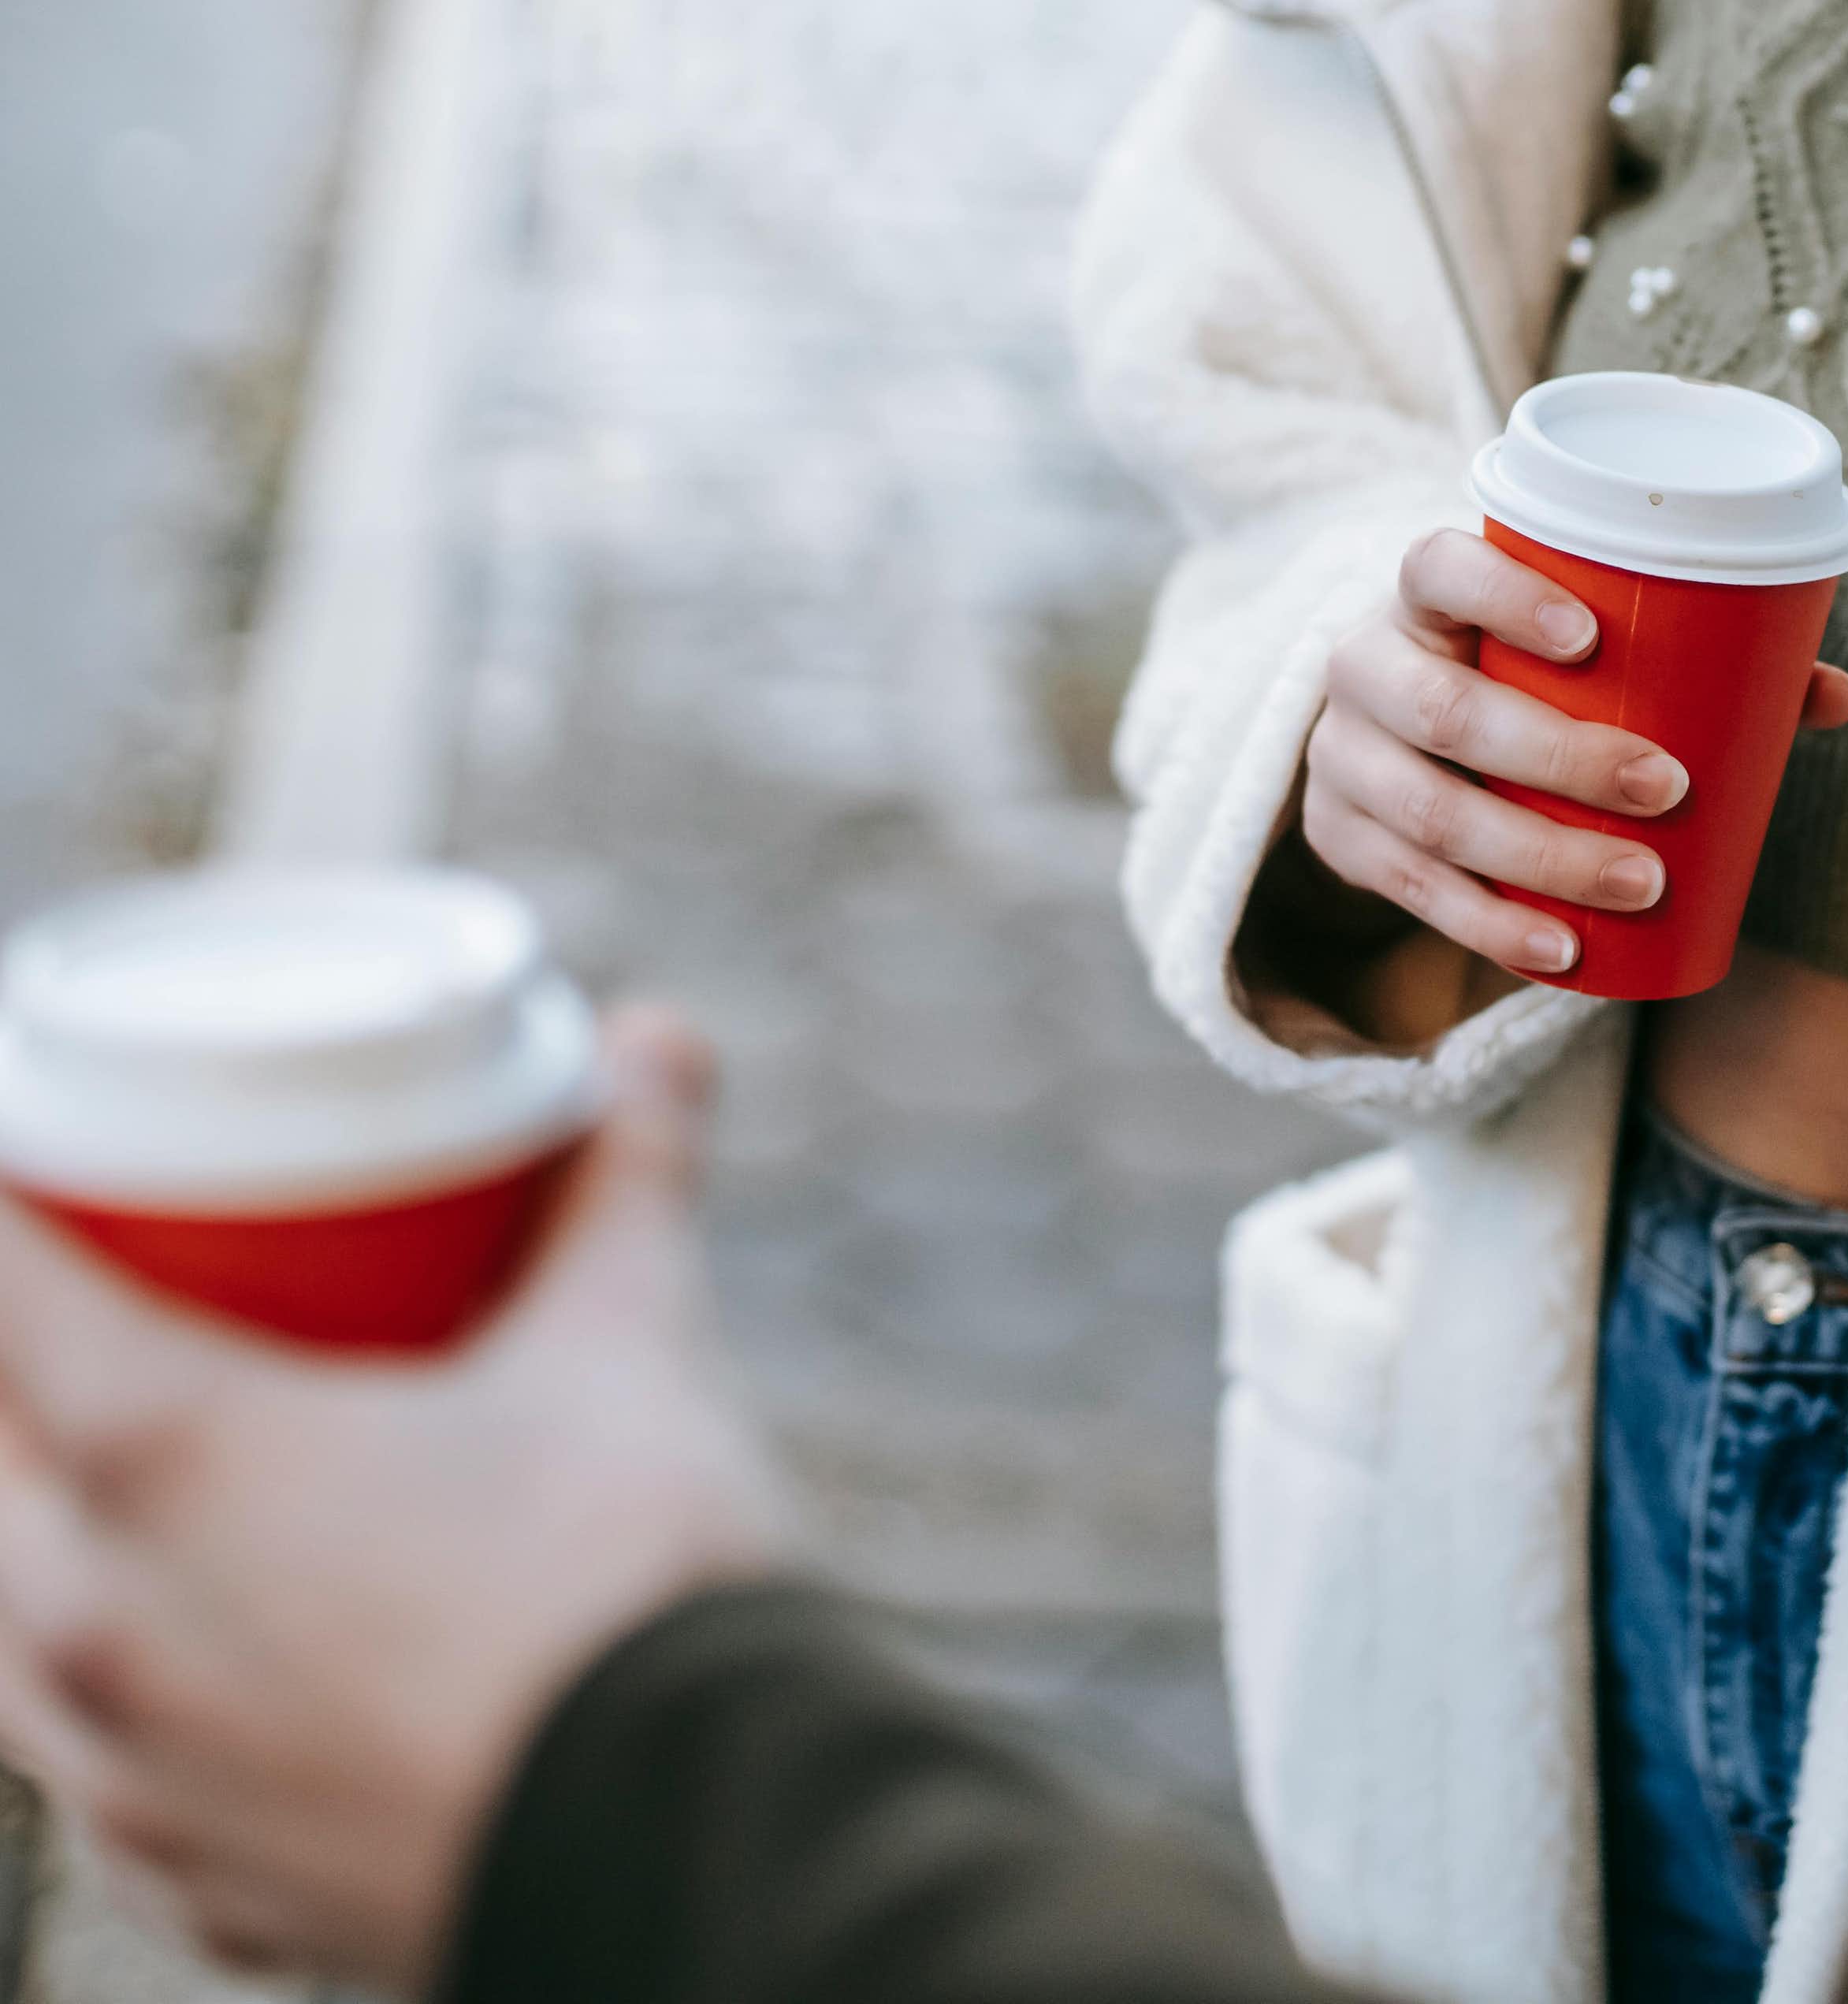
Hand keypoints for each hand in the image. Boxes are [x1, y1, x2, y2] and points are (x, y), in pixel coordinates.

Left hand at [0, 1009, 785, 1996]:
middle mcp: (104, 1627)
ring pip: (3, 1637)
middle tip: (105, 1306)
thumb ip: (629, 1172)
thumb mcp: (632, 1341)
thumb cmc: (641, 1577)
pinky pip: (100, 1770)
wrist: (709, 1838)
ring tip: (125, 1480)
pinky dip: (116, 1690)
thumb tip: (658, 1032)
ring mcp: (142, 1779)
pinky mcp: (209, 1883)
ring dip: (32, 1537)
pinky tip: (207, 1667)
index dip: (2, 1193)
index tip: (36, 1152)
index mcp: (168, 1459)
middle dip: (17, 1367)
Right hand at [1302, 528, 1847, 976]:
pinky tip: (1559, 950)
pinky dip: (1491, 926)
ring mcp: (1341, 759)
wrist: (1384, 739)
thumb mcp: (1560, 655)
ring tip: (1638, 885)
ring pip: (1429, 815)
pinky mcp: (1337, 839)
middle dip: (1560, 757)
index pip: (1437, 569)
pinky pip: (1412, 892)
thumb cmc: (1505, 679)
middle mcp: (1363, 670)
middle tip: (1667, 791)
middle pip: (1443, 711)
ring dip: (1539, 858)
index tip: (1592, 639)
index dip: (1504, 597)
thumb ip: (1688, 660)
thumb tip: (1830, 698)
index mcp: (1419, 600)